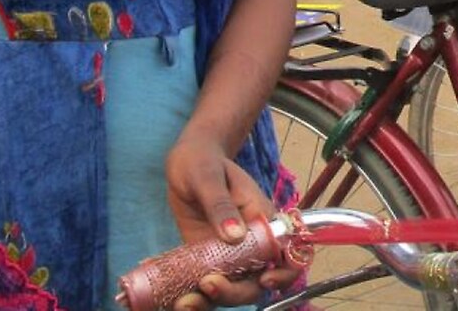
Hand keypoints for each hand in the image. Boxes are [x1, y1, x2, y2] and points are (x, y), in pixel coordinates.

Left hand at [165, 137, 298, 310]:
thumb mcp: (208, 176)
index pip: (287, 254)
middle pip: (254, 282)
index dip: (283, 274)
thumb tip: (235, 236)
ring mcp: (227, 254)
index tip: (263, 280)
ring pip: (229, 288)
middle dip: (234, 292)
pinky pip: (202, 284)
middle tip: (204, 286)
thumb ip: (220, 205)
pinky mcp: (205, 260)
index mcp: (262, 221)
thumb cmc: (203, 161)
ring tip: (182, 303)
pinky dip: (189, 295)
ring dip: (209, 301)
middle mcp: (250, 243)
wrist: (187, 161)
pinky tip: (170, 296)